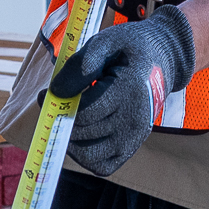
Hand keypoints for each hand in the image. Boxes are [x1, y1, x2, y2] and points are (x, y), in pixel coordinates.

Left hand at [47, 1, 193, 178]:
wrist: (163, 61)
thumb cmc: (129, 49)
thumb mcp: (105, 42)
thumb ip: (80, 64)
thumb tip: (57, 91)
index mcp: (131, 89)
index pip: (86, 111)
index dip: (58, 104)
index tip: (46, 94)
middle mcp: (136, 119)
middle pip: (83, 133)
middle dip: (61, 119)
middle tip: (55, 103)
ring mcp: (135, 138)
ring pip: (88, 155)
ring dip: (70, 140)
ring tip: (70, 118)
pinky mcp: (131, 148)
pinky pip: (101, 166)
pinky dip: (84, 156)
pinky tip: (81, 134)